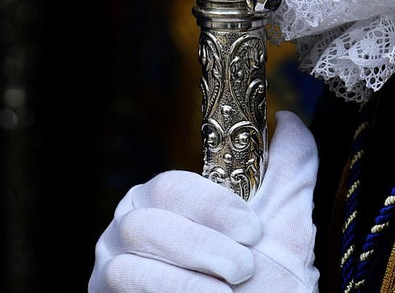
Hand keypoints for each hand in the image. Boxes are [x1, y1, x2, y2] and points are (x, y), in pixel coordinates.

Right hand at [90, 112, 319, 292]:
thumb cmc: (266, 284)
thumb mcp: (285, 226)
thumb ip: (290, 169)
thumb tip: (288, 119)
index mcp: (167, 198)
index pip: (173, 184)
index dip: (213, 205)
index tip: (252, 231)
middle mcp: (133, 221)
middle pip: (149, 214)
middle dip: (203, 243)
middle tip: (243, 267)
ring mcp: (114, 259)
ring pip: (134, 247)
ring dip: (189, 274)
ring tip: (228, 289)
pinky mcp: (104, 291)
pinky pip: (123, 277)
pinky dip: (170, 289)